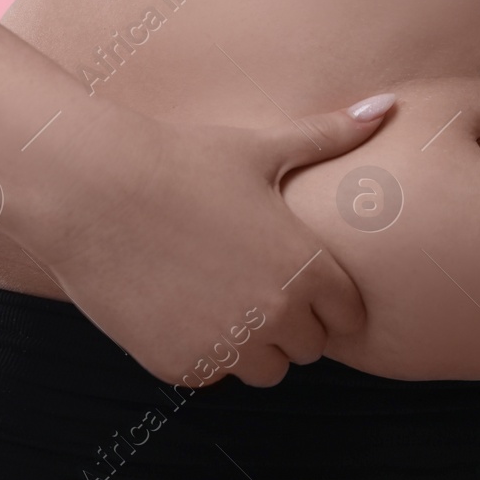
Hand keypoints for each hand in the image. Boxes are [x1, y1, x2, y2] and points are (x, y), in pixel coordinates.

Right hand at [6, 93, 396, 388]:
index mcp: (306, 268)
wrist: (91, 188)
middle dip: (293, 322)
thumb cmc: (181, 160)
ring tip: (223, 296)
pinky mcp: (180, 366)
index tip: (302, 277)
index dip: (329, 298)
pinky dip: (203, 351)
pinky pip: (212, 375)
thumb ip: (331, 135)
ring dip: (253, 345)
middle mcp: (274, 316)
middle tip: (256, 281)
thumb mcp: (262, 148)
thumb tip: (388, 104)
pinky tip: (181, 306)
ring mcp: (226, 346)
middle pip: (309, 348)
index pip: (348, 315)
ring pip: (265, 370)